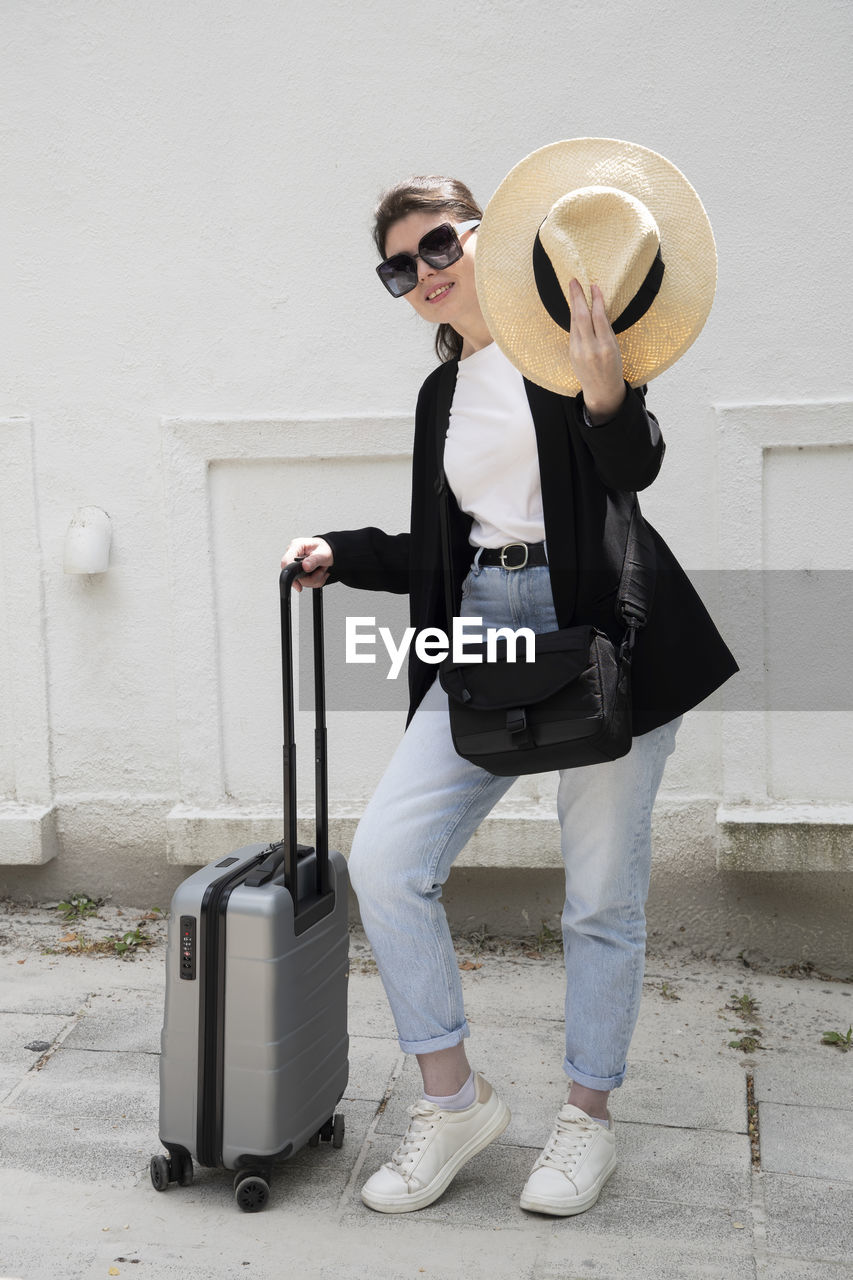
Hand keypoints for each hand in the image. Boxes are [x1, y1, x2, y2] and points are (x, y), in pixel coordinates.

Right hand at [281, 536, 332, 592]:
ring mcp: (296, 565)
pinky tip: (319, 572)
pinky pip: (306, 583)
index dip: (290, 574)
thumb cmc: (326, 548)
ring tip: (321, 569)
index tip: (298, 585)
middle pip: (295, 575)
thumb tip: (305, 566)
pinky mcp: (300, 572)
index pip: (286, 562)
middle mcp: (294, 555)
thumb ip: (314, 560)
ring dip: (315, 579)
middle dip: (311, 577)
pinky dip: (316, 581)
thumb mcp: (323, 553)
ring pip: (302, 582)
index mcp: (296, 546)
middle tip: (321, 569)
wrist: (330, 551)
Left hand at [568, 280, 625, 422]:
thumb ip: (605, 329)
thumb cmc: (613, 367)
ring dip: (572, 304)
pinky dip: (573, 317)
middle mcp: (590, 349)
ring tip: (572, 289)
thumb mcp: (615, 348)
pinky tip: (573, 307)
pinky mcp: (571, 353)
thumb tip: (597, 307)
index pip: (599, 317)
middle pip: (581, 317)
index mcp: (606, 347)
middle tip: (574, 281)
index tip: (594, 286)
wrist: (602, 391)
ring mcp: (578, 352)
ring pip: (574, 322)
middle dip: (577, 297)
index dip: (595, 300)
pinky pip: (572, 331)